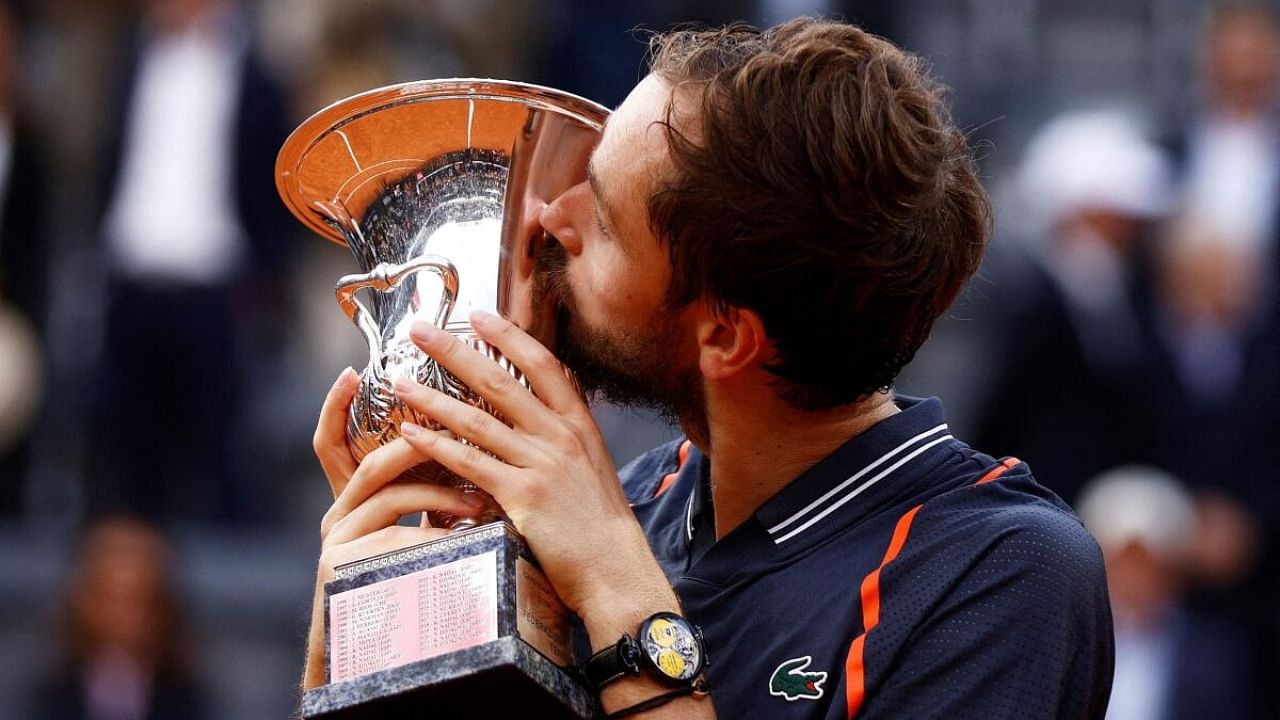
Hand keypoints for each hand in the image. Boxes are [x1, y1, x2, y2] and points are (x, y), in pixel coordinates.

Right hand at [302, 367, 485, 688]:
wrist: (389, 654)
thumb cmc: (418, 584)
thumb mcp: (423, 529)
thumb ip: (432, 490)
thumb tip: (477, 444)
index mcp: (353, 501)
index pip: (333, 444)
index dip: (335, 407)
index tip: (352, 373)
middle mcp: (336, 516)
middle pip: (369, 462)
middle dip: (415, 443)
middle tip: (456, 432)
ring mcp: (337, 543)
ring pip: (388, 497)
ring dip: (439, 491)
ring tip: (480, 496)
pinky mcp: (345, 570)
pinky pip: (397, 538)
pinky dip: (435, 532)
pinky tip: (465, 536)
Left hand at [392, 311, 677, 628]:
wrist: (616, 567)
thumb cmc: (600, 523)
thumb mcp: (591, 465)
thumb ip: (563, 437)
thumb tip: (534, 413)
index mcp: (578, 424)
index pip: (541, 364)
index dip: (508, 337)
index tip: (479, 315)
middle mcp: (560, 435)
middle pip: (500, 382)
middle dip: (456, 351)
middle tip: (421, 330)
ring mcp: (541, 463)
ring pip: (477, 420)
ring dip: (434, 397)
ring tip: (401, 382)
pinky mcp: (523, 495)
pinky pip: (470, 463)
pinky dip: (437, 445)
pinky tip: (411, 434)